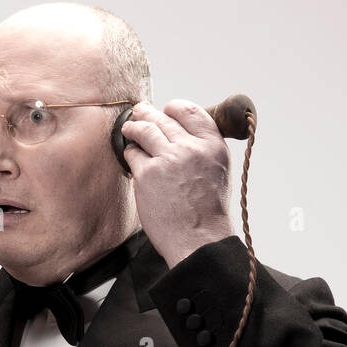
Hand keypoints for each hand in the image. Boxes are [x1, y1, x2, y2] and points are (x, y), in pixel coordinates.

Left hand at [121, 99, 234, 267]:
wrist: (198, 239)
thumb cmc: (207, 212)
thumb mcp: (218, 171)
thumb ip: (202, 149)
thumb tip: (181, 135)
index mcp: (212, 145)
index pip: (190, 111)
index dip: (173, 108)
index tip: (166, 109)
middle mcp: (191, 148)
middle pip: (164, 119)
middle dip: (148, 113)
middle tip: (140, 111)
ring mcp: (167, 159)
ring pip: (145, 131)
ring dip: (134, 126)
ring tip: (129, 127)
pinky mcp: (147, 174)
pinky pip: (133, 154)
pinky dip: (130, 151)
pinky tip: (129, 152)